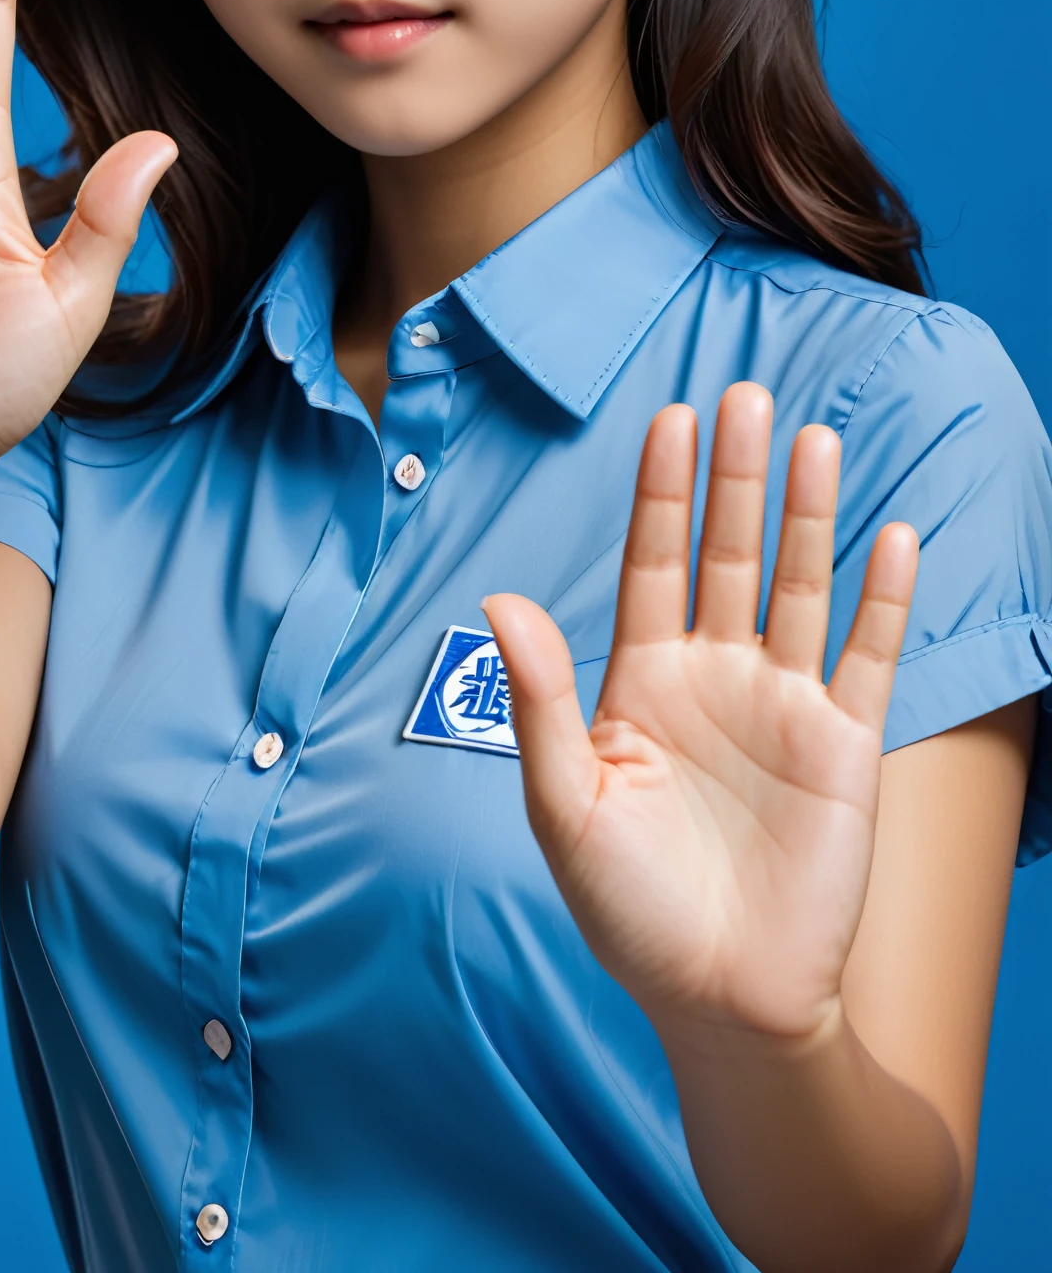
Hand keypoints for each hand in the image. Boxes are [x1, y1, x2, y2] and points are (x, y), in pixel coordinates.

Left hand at [484, 384, 918, 1046]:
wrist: (723, 1002)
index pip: (653, 563)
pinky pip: (870, 655)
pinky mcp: (844, 745)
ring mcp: (783, 705)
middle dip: (735, 477)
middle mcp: (714, 676)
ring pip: (798, 585)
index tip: (670, 417)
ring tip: (814, 438)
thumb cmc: (630, 911)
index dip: (662, 492)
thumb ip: (539, 702)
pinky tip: (894, 535)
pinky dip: (885, 599)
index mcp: (641, 682)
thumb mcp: (566, 807)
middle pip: (726, 553)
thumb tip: (500, 597)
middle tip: (745, 392)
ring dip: (809, 514)